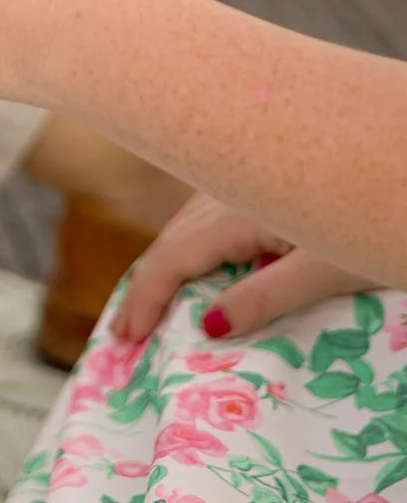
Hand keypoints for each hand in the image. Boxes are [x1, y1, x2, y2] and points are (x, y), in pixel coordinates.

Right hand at [112, 192, 376, 342]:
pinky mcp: (252, 185)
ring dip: (163, 265)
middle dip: (144, 286)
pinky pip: (204, 217)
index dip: (145, 299)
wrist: (389, 165)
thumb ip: (263, 298)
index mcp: (234, 213)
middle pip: (171, 240)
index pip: (172, 258)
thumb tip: (206, 327)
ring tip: (146, 302)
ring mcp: (237, 184)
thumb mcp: (320, 271)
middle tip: (122, 331)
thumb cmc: (364, 223)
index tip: (126, 337)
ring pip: (185, 226)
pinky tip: (191, 259)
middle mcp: (227, 192)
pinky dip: (186, 246)